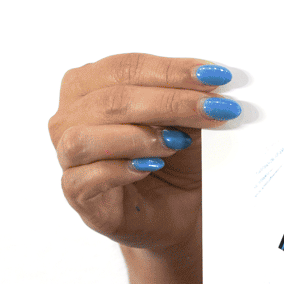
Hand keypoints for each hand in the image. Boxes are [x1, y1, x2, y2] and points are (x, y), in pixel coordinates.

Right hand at [49, 54, 240, 252]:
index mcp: (89, 85)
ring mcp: (68, 156)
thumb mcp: (186, 124)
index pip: (126, 68)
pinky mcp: (76, 194)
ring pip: (87, 136)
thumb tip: (210, 79)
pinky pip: (86, 177)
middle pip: (112, 100)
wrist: (180, 215)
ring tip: (178, 142)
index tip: (215, 75)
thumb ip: (186, 100)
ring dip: (139, 136)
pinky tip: (151, 167)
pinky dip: (120, 170)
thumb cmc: (176, 164)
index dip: (171, 70)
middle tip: (215, 109)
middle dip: (169, 102)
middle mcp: (71, 116)